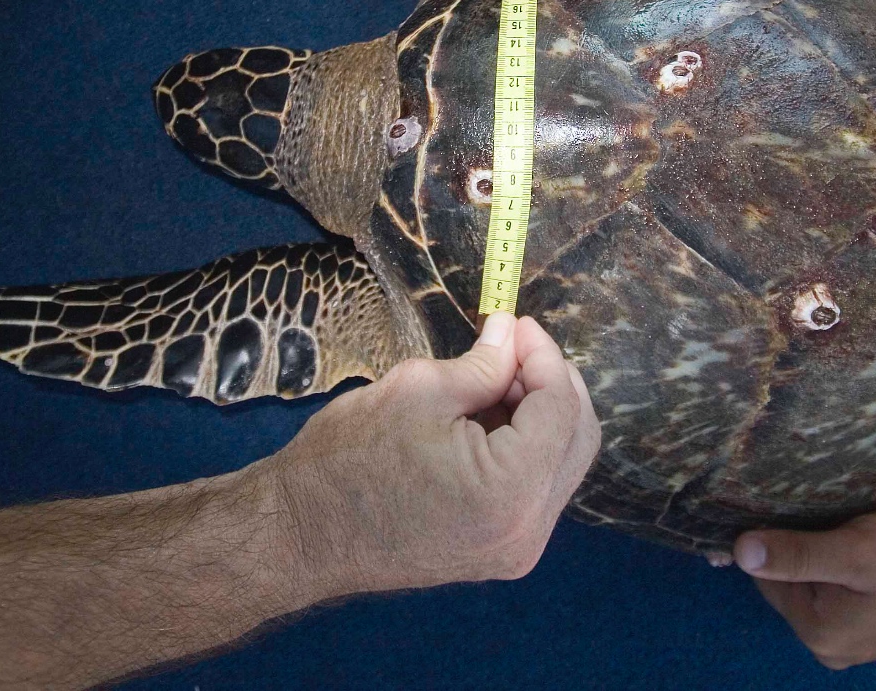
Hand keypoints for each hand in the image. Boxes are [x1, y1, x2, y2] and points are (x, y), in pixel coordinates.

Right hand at [268, 313, 599, 596]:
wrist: (299, 534)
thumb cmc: (347, 461)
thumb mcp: (420, 392)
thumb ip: (484, 364)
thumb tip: (512, 335)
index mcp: (511, 491)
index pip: (561, 408)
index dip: (544, 355)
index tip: (516, 323)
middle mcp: (527, 532)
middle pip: (576, 440)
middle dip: (551, 384)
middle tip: (511, 346)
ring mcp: (515, 550)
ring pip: (560, 464)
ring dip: (540, 415)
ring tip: (493, 379)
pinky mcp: (497, 553)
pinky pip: (535, 489)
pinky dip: (524, 447)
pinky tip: (487, 417)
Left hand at [733, 512, 875, 668]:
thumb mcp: (855, 549)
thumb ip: (798, 553)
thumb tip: (739, 552)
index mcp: (815, 631)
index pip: (766, 577)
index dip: (775, 541)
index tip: (795, 511)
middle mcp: (825, 646)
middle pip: (787, 584)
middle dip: (798, 551)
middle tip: (826, 518)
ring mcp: (846, 643)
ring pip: (811, 587)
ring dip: (819, 558)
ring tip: (842, 530)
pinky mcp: (865, 632)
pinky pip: (834, 595)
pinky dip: (838, 572)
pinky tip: (857, 551)